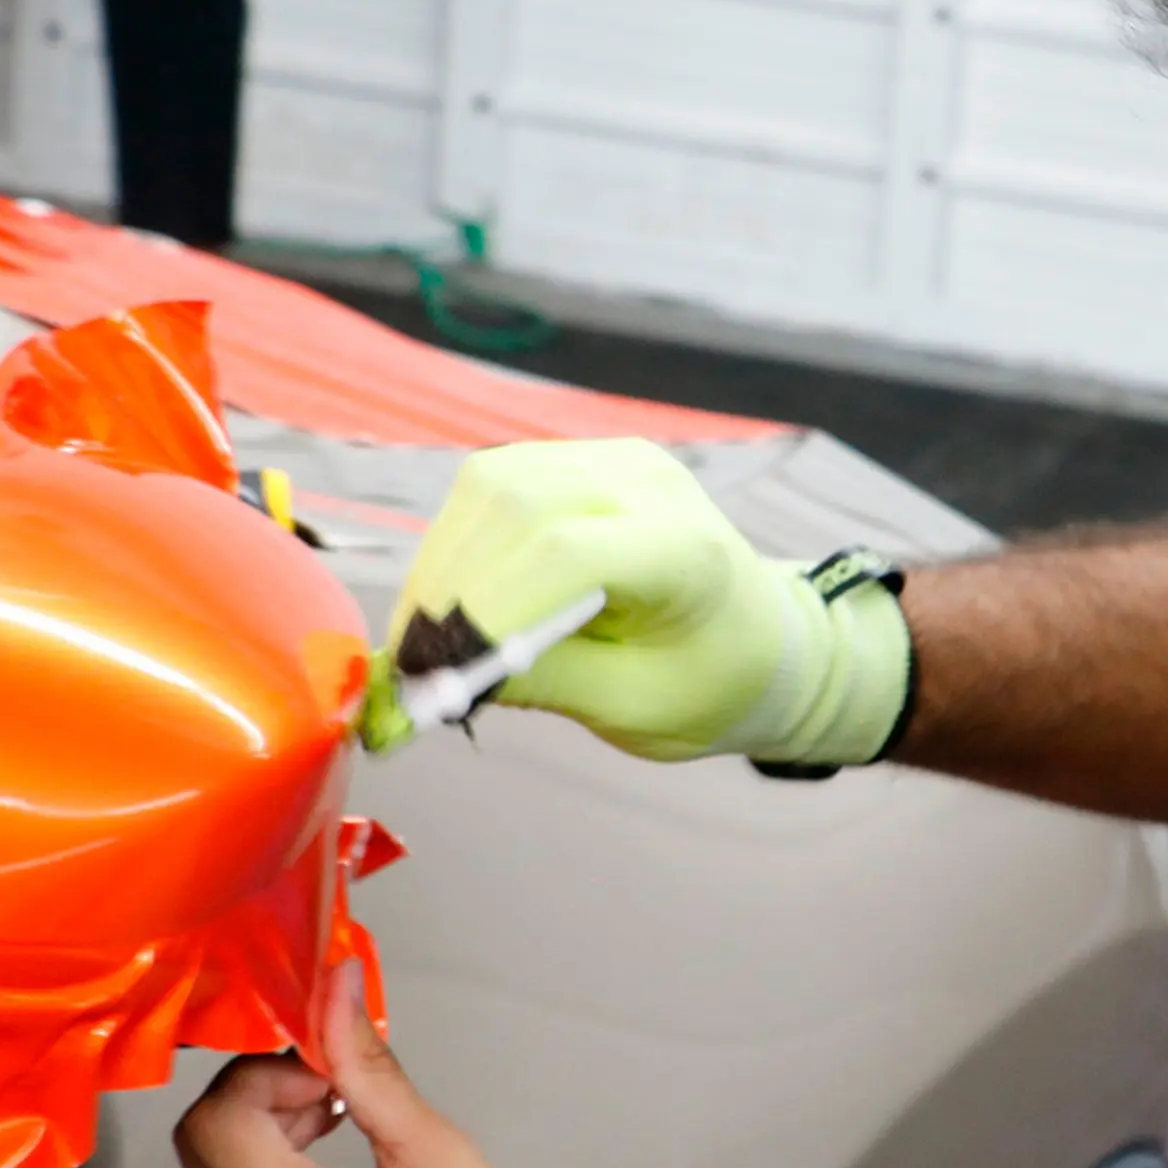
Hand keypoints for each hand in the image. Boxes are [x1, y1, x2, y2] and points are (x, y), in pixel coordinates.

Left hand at [175, 962, 530, 1167]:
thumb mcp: (438, 1158)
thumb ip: (373, 1072)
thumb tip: (337, 989)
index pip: (220, 1123)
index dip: (267, 1075)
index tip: (322, 1067)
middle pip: (204, 1138)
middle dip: (264, 1092)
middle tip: (331, 1086)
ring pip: (207, 1163)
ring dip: (262, 1122)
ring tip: (333, 1118)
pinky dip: (258, 1156)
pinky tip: (314, 1153)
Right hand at [389, 438, 911, 765]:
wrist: (755, 636)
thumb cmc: (707, 681)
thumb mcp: (635, 707)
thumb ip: (545, 683)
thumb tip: (443, 676)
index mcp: (687, 550)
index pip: (568, 551)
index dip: (489, 606)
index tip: (438, 671)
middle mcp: (648, 484)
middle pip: (517, 502)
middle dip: (449, 584)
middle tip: (412, 660)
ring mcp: (611, 459)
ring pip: (492, 484)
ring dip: (442, 561)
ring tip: (421, 635)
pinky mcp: (576, 460)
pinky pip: (493, 484)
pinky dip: (456, 542)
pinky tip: (447, 597)